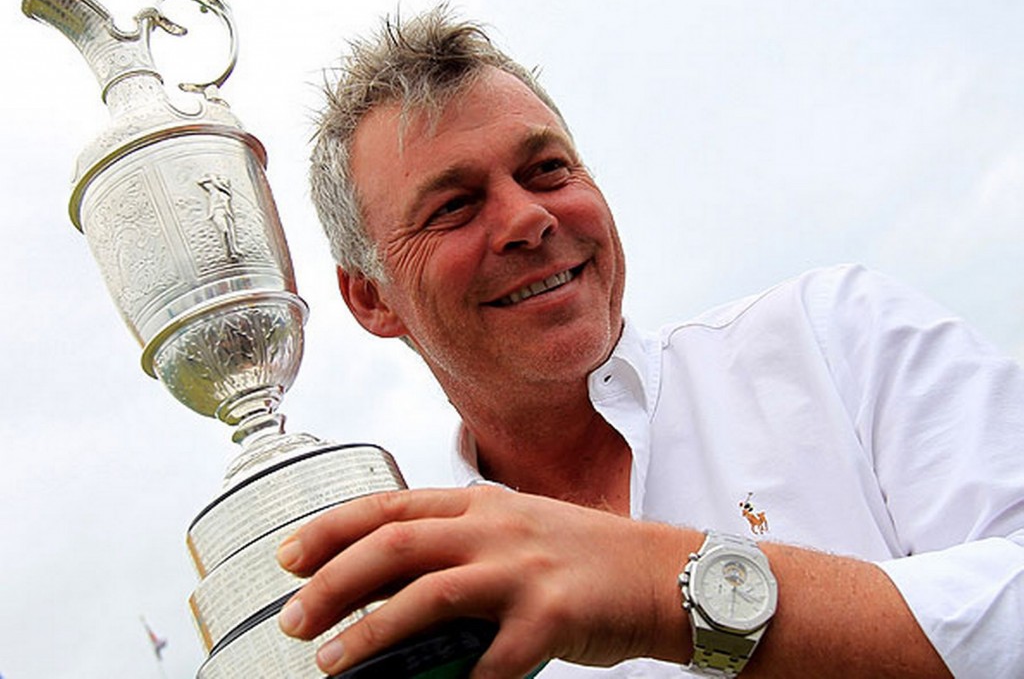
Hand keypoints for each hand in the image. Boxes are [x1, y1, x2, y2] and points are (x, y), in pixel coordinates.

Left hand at [276, 485, 693, 677]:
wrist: (657, 572)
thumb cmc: (578, 554)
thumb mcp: (512, 529)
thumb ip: (456, 541)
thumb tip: (384, 576)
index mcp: (479, 505)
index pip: (389, 507)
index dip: (331, 530)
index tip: (287, 557)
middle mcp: (496, 529)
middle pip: (395, 546)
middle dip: (333, 583)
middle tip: (293, 620)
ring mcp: (524, 571)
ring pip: (429, 596)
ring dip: (372, 633)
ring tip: (332, 663)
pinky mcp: (553, 617)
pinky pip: (492, 661)